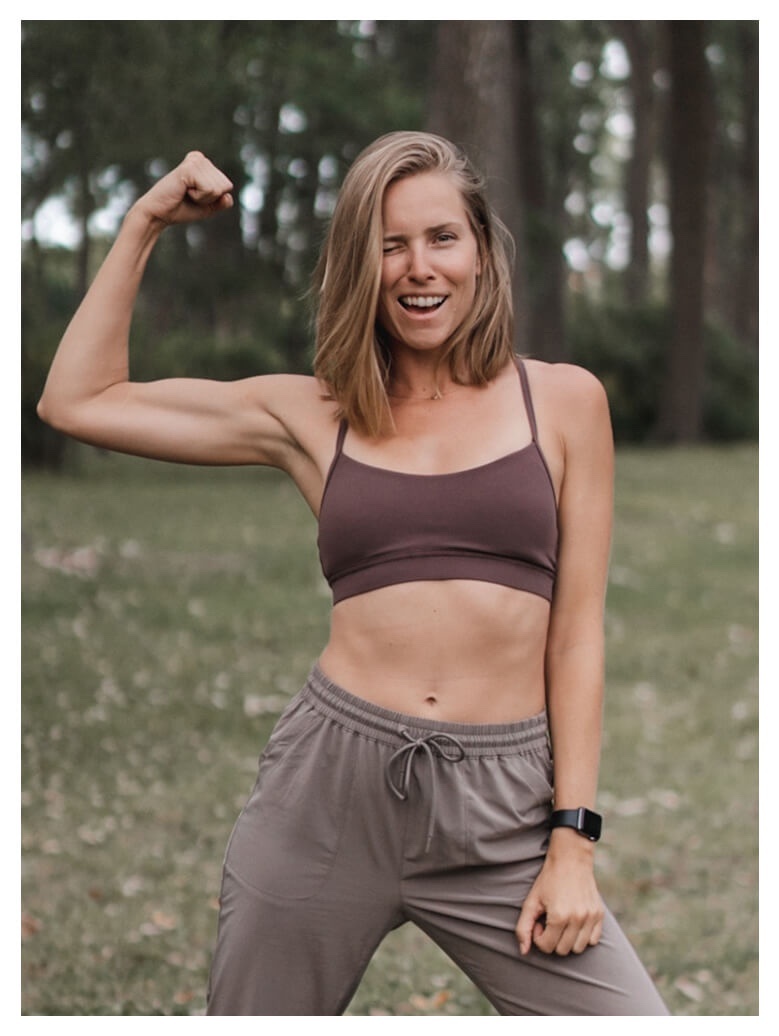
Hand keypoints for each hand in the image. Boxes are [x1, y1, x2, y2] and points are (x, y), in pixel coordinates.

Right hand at [131, 151, 233, 227]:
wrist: (159, 214)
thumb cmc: (181, 209)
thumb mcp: (208, 207)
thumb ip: (222, 202)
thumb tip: (228, 196)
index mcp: (205, 164)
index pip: (227, 186)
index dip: (214, 199)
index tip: (195, 197)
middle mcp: (200, 158)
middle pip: (225, 186)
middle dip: (210, 198)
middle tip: (189, 196)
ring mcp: (195, 161)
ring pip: (218, 189)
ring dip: (203, 198)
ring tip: (186, 193)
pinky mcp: (189, 168)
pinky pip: (209, 190)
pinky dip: (199, 197)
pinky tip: (184, 191)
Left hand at [515, 834, 603, 956]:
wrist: (571, 859)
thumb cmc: (548, 879)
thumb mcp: (531, 901)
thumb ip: (523, 927)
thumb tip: (524, 951)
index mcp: (559, 916)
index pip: (547, 947)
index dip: (538, 936)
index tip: (539, 922)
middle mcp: (578, 919)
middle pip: (563, 951)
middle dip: (552, 939)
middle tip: (549, 921)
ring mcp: (591, 917)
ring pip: (578, 948)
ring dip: (568, 940)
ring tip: (562, 922)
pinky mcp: (600, 915)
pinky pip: (593, 940)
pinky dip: (583, 936)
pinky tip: (574, 922)